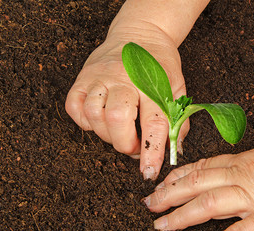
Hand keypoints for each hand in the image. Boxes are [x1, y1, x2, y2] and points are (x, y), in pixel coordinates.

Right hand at [65, 22, 188, 179]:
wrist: (139, 34)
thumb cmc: (159, 66)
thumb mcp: (178, 90)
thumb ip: (177, 122)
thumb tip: (173, 152)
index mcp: (152, 84)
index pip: (154, 124)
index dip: (151, 153)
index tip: (148, 173)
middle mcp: (123, 79)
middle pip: (117, 121)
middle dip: (126, 144)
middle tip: (136, 144)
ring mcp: (100, 77)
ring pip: (94, 117)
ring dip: (107, 134)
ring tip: (120, 130)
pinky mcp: (82, 78)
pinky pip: (75, 109)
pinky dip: (87, 122)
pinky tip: (102, 119)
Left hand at [143, 135, 253, 230]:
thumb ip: (251, 172)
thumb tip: (233, 184)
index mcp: (248, 160)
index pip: (204, 166)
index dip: (179, 176)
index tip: (163, 184)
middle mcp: (247, 175)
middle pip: (197, 182)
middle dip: (169, 194)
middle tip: (149, 204)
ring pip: (209, 204)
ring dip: (181, 216)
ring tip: (161, 225)